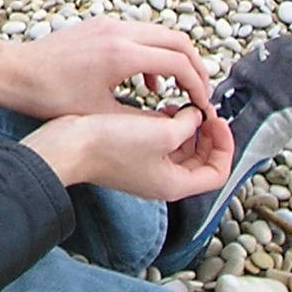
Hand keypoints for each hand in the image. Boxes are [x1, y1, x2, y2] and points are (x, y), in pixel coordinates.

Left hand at [0, 18, 215, 123]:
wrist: (14, 73)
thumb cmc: (51, 97)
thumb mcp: (101, 115)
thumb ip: (143, 120)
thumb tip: (174, 127)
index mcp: (122, 54)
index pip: (179, 63)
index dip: (198, 86)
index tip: (202, 106)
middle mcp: (119, 31)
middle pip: (178, 40)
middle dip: (195, 67)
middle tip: (199, 94)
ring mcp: (109, 24)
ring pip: (159, 34)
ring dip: (174, 59)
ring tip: (175, 90)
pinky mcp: (99, 25)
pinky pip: (139, 34)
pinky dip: (152, 54)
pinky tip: (144, 83)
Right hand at [21, 106, 235, 200]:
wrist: (67, 146)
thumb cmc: (111, 144)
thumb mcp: (161, 132)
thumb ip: (188, 124)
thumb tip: (196, 116)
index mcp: (175, 184)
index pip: (218, 172)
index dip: (224, 145)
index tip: (216, 119)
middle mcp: (162, 181)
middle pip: (200, 161)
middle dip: (206, 135)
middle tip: (203, 110)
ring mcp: (145, 169)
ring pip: (180, 150)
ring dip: (186, 129)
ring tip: (181, 107)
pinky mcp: (131, 157)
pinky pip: (159, 144)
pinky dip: (166, 127)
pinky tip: (159, 108)